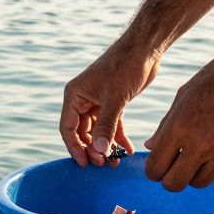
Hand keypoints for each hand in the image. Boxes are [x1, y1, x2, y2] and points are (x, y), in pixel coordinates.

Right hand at [60, 40, 161, 166]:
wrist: (145, 49)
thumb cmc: (125, 66)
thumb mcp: (115, 98)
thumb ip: (106, 126)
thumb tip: (99, 151)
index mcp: (75, 95)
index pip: (68, 128)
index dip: (75, 147)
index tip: (85, 164)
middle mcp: (82, 100)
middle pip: (82, 133)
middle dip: (92, 149)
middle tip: (104, 164)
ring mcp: (97, 102)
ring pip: (97, 132)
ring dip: (105, 147)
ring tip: (116, 162)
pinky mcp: (113, 103)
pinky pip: (111, 126)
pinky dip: (118, 138)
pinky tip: (128, 150)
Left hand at [144, 48, 213, 190]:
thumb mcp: (185, 95)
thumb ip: (166, 126)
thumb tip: (150, 146)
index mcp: (179, 128)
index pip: (155, 168)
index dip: (154, 171)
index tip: (158, 167)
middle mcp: (201, 146)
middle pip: (175, 184)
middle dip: (171, 179)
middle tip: (175, 169)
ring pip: (200, 182)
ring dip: (195, 173)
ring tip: (200, 154)